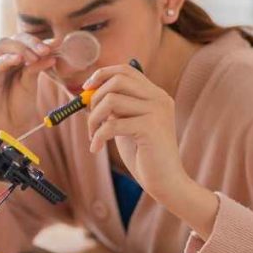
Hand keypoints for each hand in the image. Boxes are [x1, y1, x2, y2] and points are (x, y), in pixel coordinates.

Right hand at [0, 33, 57, 136]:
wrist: (9, 127)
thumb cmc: (20, 105)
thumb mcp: (32, 83)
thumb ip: (37, 67)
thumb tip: (51, 53)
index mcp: (16, 58)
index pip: (25, 40)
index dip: (38, 41)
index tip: (54, 46)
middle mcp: (3, 59)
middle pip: (13, 39)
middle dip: (30, 42)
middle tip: (44, 51)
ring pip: (2, 46)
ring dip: (20, 48)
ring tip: (33, 58)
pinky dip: (5, 60)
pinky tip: (17, 60)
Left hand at [83, 64, 218, 236]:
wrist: (166, 182)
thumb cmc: (144, 156)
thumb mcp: (127, 125)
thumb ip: (115, 108)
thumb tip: (88, 94)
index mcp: (156, 95)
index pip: (126, 70)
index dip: (101, 75)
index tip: (86, 89)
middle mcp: (159, 98)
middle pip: (117, 80)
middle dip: (95, 97)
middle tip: (90, 120)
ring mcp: (157, 111)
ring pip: (111, 100)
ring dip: (94, 118)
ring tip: (93, 136)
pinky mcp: (150, 127)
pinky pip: (112, 124)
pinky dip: (98, 136)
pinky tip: (96, 148)